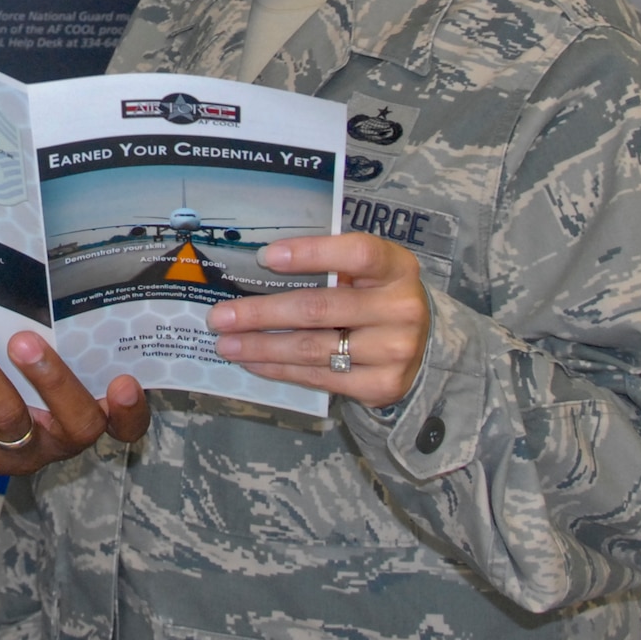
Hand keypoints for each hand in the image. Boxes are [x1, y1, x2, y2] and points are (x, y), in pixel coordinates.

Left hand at [0, 306, 148, 474]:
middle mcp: (51, 441)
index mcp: (78, 414)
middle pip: (70, 422)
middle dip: (52, 379)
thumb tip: (38, 262)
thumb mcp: (24, 349)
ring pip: (2, 411)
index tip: (126, 381)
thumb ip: (43, 327)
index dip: (130, 412)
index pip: (122, 426)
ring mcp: (7, 453)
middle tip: (25, 339)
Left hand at [207, 232, 429, 405]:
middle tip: (220, 317)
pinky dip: (281, 369)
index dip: (311, 253)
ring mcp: (394, 351)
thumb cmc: (376, 295)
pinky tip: (255, 363)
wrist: (421, 344)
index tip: (265, 257)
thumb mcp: (367, 270)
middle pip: (319, 308)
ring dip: (262, 347)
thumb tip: (260, 263)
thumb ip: (330, 263)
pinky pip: (320, 377)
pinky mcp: (383, 385)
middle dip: (261, 313)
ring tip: (227, 343)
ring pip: (313, 348)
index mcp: (396, 267)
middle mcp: (401, 308)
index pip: (357, 254)